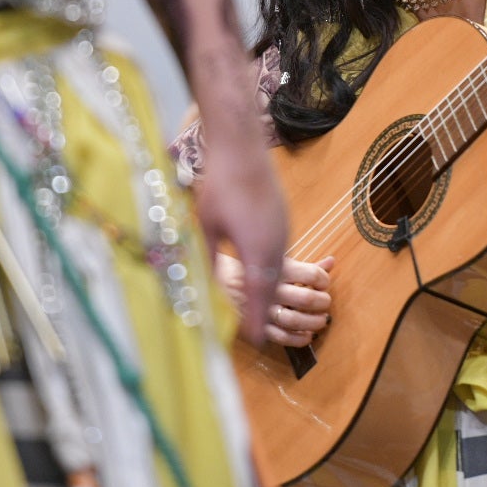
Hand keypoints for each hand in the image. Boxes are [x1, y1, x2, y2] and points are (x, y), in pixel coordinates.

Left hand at [196, 143, 288, 345]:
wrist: (242, 146)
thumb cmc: (220, 185)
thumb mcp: (206, 227)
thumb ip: (209, 258)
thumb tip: (204, 284)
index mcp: (257, 252)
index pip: (258, 297)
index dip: (255, 319)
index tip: (253, 339)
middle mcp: (276, 245)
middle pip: (272, 287)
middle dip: (263, 309)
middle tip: (256, 330)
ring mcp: (282, 231)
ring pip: (278, 270)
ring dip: (268, 289)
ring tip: (259, 308)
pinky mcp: (282, 219)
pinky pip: (280, 254)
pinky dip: (271, 270)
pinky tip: (261, 273)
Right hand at [216, 252, 333, 348]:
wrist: (211, 280)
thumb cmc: (248, 269)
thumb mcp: (275, 262)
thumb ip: (305, 265)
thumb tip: (331, 262)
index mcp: (274, 268)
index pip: (311, 274)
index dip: (323, 280)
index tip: (324, 284)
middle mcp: (270, 289)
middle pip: (307, 298)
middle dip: (323, 302)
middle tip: (325, 303)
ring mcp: (261, 309)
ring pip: (296, 319)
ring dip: (315, 322)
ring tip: (321, 320)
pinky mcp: (254, 327)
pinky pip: (281, 337)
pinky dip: (299, 339)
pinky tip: (307, 335)